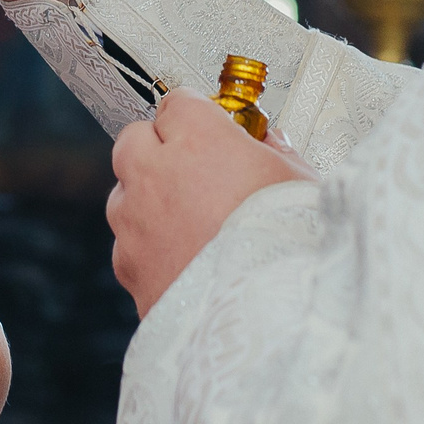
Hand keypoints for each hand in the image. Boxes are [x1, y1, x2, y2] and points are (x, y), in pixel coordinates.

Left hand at [108, 90, 312, 315]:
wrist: (269, 320)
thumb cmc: (291, 248)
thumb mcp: (299, 183)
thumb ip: (274, 153)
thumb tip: (267, 144)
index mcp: (198, 140)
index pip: (179, 102)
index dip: (199, 118)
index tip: (213, 130)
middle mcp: (155, 173)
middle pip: (135, 139)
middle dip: (159, 150)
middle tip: (195, 172)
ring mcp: (135, 221)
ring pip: (124, 194)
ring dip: (148, 201)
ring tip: (193, 227)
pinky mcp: (128, 267)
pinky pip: (127, 245)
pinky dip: (148, 249)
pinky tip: (186, 263)